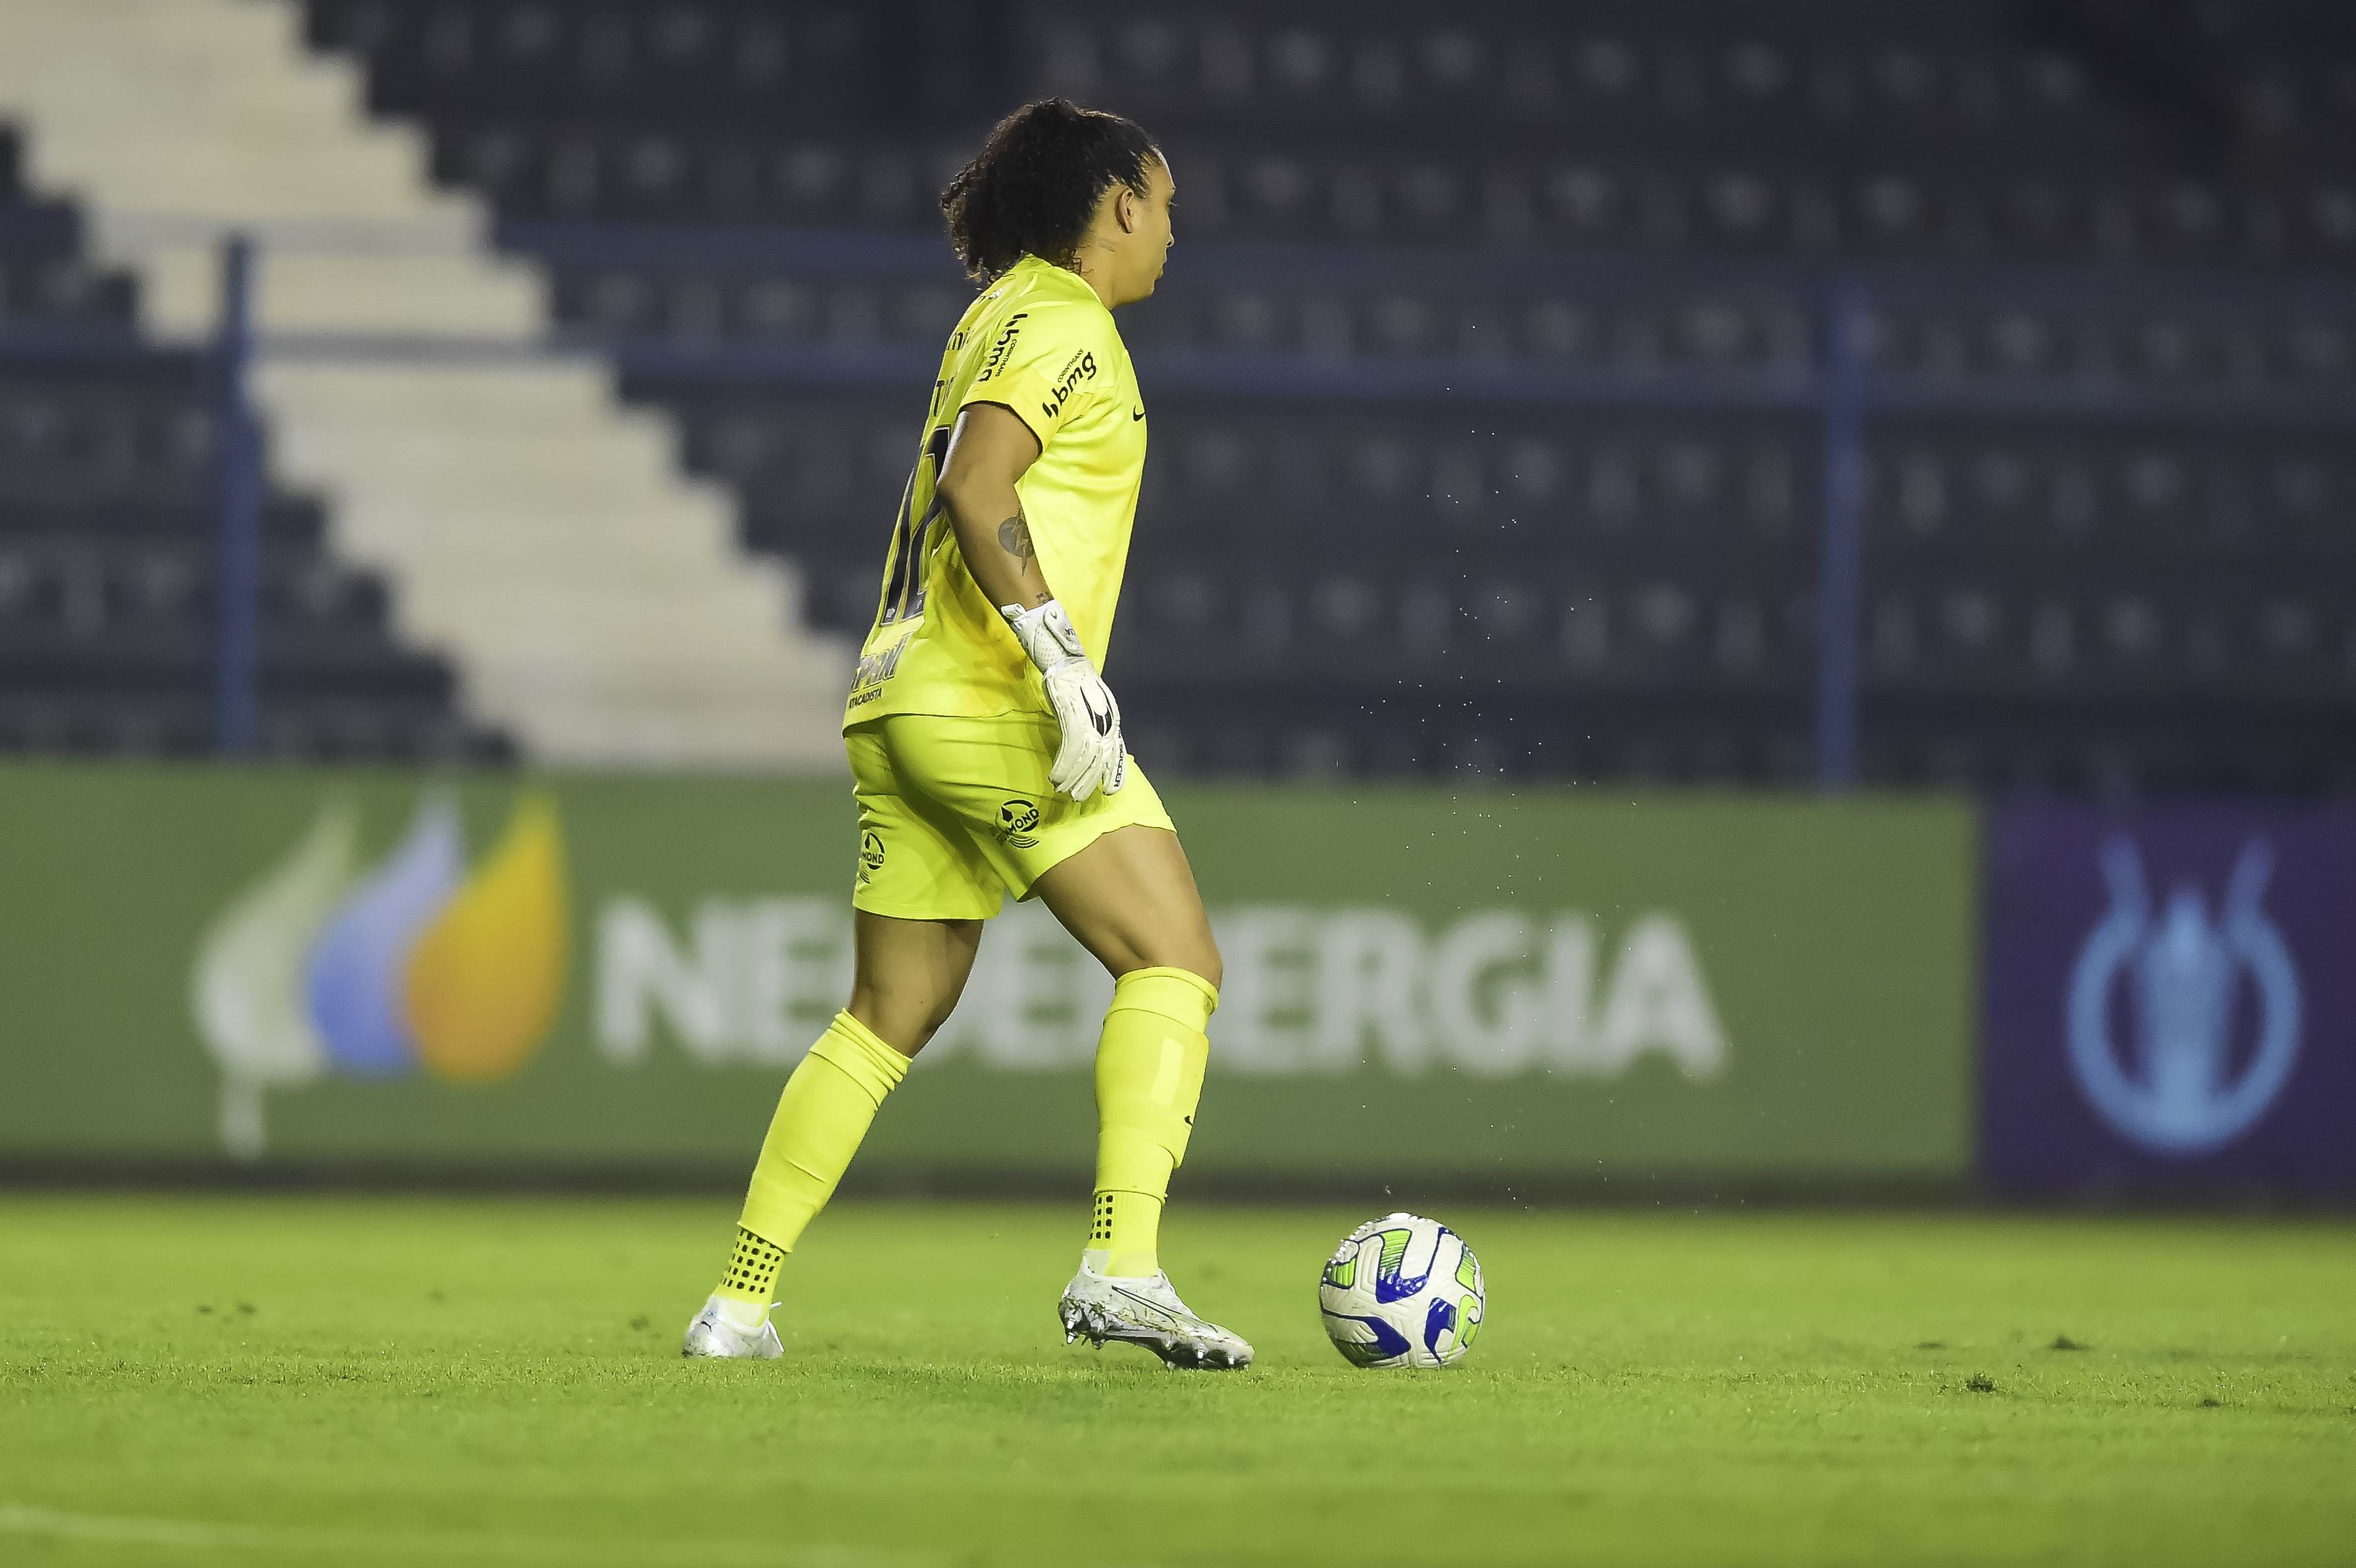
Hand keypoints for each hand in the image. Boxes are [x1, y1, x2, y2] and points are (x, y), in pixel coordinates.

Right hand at [1002, 600, 1126, 800]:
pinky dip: (1063, 764)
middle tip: (1080, 797)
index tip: (1111, 791)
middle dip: (1091, 780)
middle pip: (1101, 757)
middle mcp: (1104, 717)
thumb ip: (1095, 723)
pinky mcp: (1071, 712)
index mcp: (1111, 716)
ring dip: (1074, 777)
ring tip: (1064, 791)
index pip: (1116, 750)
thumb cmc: (1075, 681)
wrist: (1064, 657)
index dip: (1115, 772)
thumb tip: (1095, 746)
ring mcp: (1088, 715)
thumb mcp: (1093, 703)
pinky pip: (1070, 745)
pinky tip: (1056, 776)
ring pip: (1085, 755)